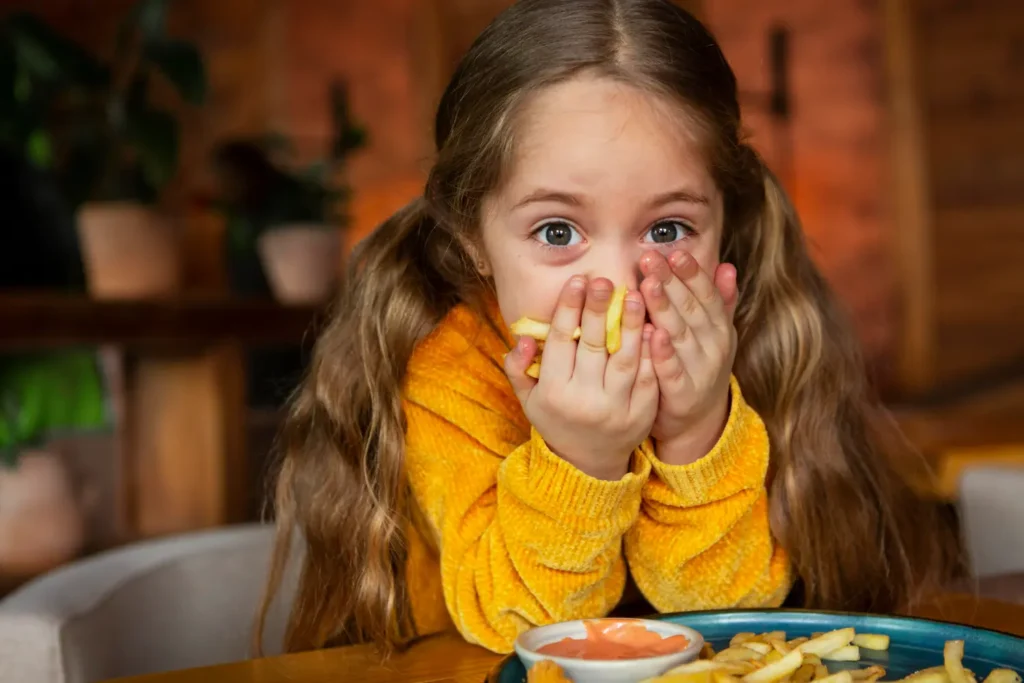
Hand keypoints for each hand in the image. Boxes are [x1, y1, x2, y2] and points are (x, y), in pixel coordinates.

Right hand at [505, 275, 658, 479]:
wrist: (587, 464)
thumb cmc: (555, 420)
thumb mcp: (528, 399)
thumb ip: (518, 368)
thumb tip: (522, 338)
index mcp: (554, 392)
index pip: (561, 341)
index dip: (568, 309)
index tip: (577, 281)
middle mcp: (585, 400)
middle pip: (594, 344)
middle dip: (599, 309)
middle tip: (605, 280)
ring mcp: (616, 408)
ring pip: (625, 358)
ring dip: (631, 324)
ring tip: (635, 294)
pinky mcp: (641, 414)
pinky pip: (648, 376)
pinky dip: (651, 350)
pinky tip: (653, 325)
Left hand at [639, 251, 737, 464]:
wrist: (698, 422)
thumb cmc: (697, 367)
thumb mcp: (712, 334)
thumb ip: (719, 301)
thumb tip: (727, 266)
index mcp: (719, 328)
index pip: (706, 294)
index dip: (691, 273)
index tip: (674, 252)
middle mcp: (714, 346)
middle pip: (691, 309)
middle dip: (671, 282)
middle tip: (651, 259)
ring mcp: (701, 371)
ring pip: (681, 335)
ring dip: (665, 309)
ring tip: (648, 286)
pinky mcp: (684, 394)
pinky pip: (672, 371)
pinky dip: (663, 353)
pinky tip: (651, 335)